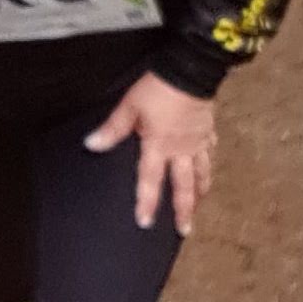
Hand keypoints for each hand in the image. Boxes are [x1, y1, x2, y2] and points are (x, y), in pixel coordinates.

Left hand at [85, 73, 216, 234]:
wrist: (190, 71)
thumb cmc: (158, 88)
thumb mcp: (129, 107)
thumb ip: (112, 129)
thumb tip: (92, 145)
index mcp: (158, 146)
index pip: (150, 180)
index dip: (147, 202)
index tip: (145, 222)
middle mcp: (181, 150)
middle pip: (183, 186)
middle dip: (184, 210)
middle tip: (184, 230)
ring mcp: (198, 141)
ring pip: (202, 173)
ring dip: (200, 192)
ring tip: (200, 206)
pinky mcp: (208, 130)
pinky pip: (210, 152)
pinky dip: (209, 164)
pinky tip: (208, 169)